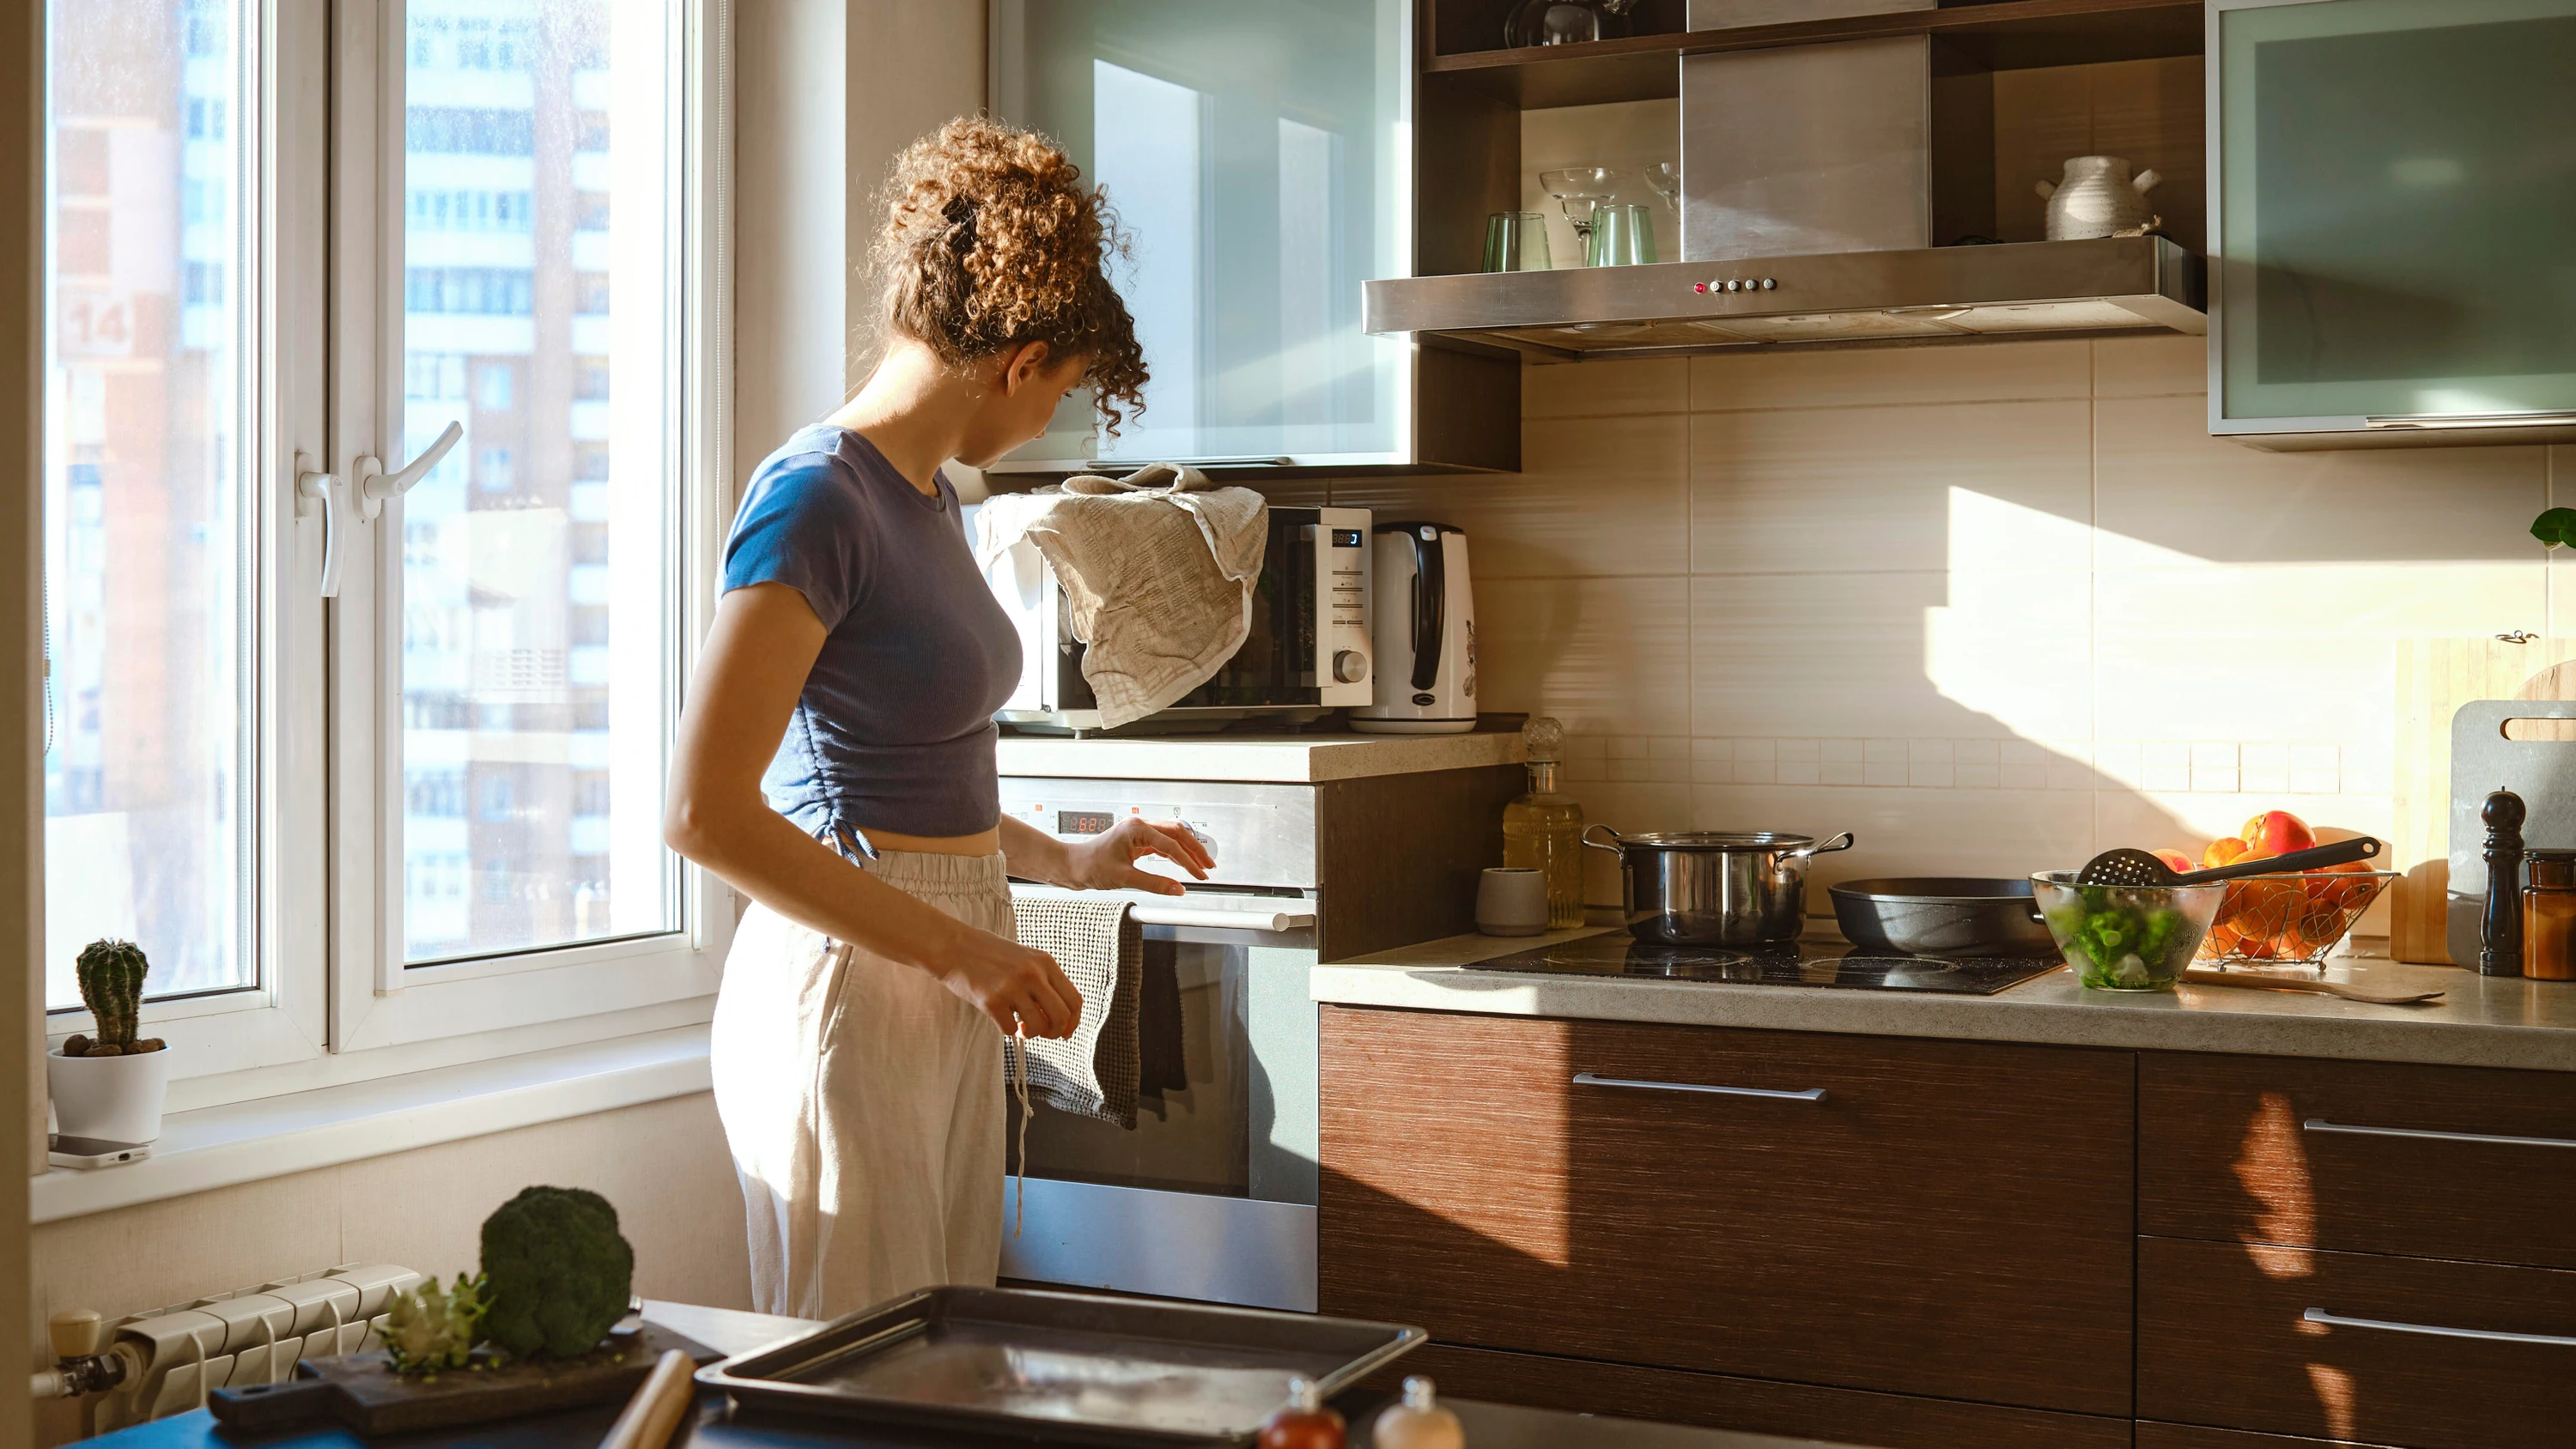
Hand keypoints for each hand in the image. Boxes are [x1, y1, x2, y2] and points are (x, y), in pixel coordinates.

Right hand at [929, 925, 1083, 1038]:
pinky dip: (1008, 1030)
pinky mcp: (991, 1000)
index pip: (1074, 1000)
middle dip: (1055, 1033)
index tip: (1064, 1032)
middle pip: (1061, 1017)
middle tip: (1042, 1033)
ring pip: (1037, 1027)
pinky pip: (1010, 1030)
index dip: (1072, 1022)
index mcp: (1045, 962)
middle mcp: (1032, 974)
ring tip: (1020, 1026)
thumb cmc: (989, 954)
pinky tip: (1001, 1018)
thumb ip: (1044, 981)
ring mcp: (1012, 987)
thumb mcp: (1025, 958)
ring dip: (1030, 1034)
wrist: (953, 946)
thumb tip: (1061, 1017)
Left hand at [1062, 818, 1212, 895]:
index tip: (1200, 875)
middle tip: (1209, 866)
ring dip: (1187, 850)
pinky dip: (1175, 854)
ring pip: (1171, 837)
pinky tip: (1182, 864)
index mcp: (1136, 829)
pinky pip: (1162, 844)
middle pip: (1177, 833)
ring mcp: (1138, 833)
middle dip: (1195, 849)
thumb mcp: (1124, 878)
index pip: (1171, 845)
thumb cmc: (1090, 866)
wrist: (1072, 866)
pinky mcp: (1136, 842)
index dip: (1188, 862)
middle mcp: (1139, 827)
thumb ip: (1154, 884)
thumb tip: (1178, 889)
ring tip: (1201, 865)